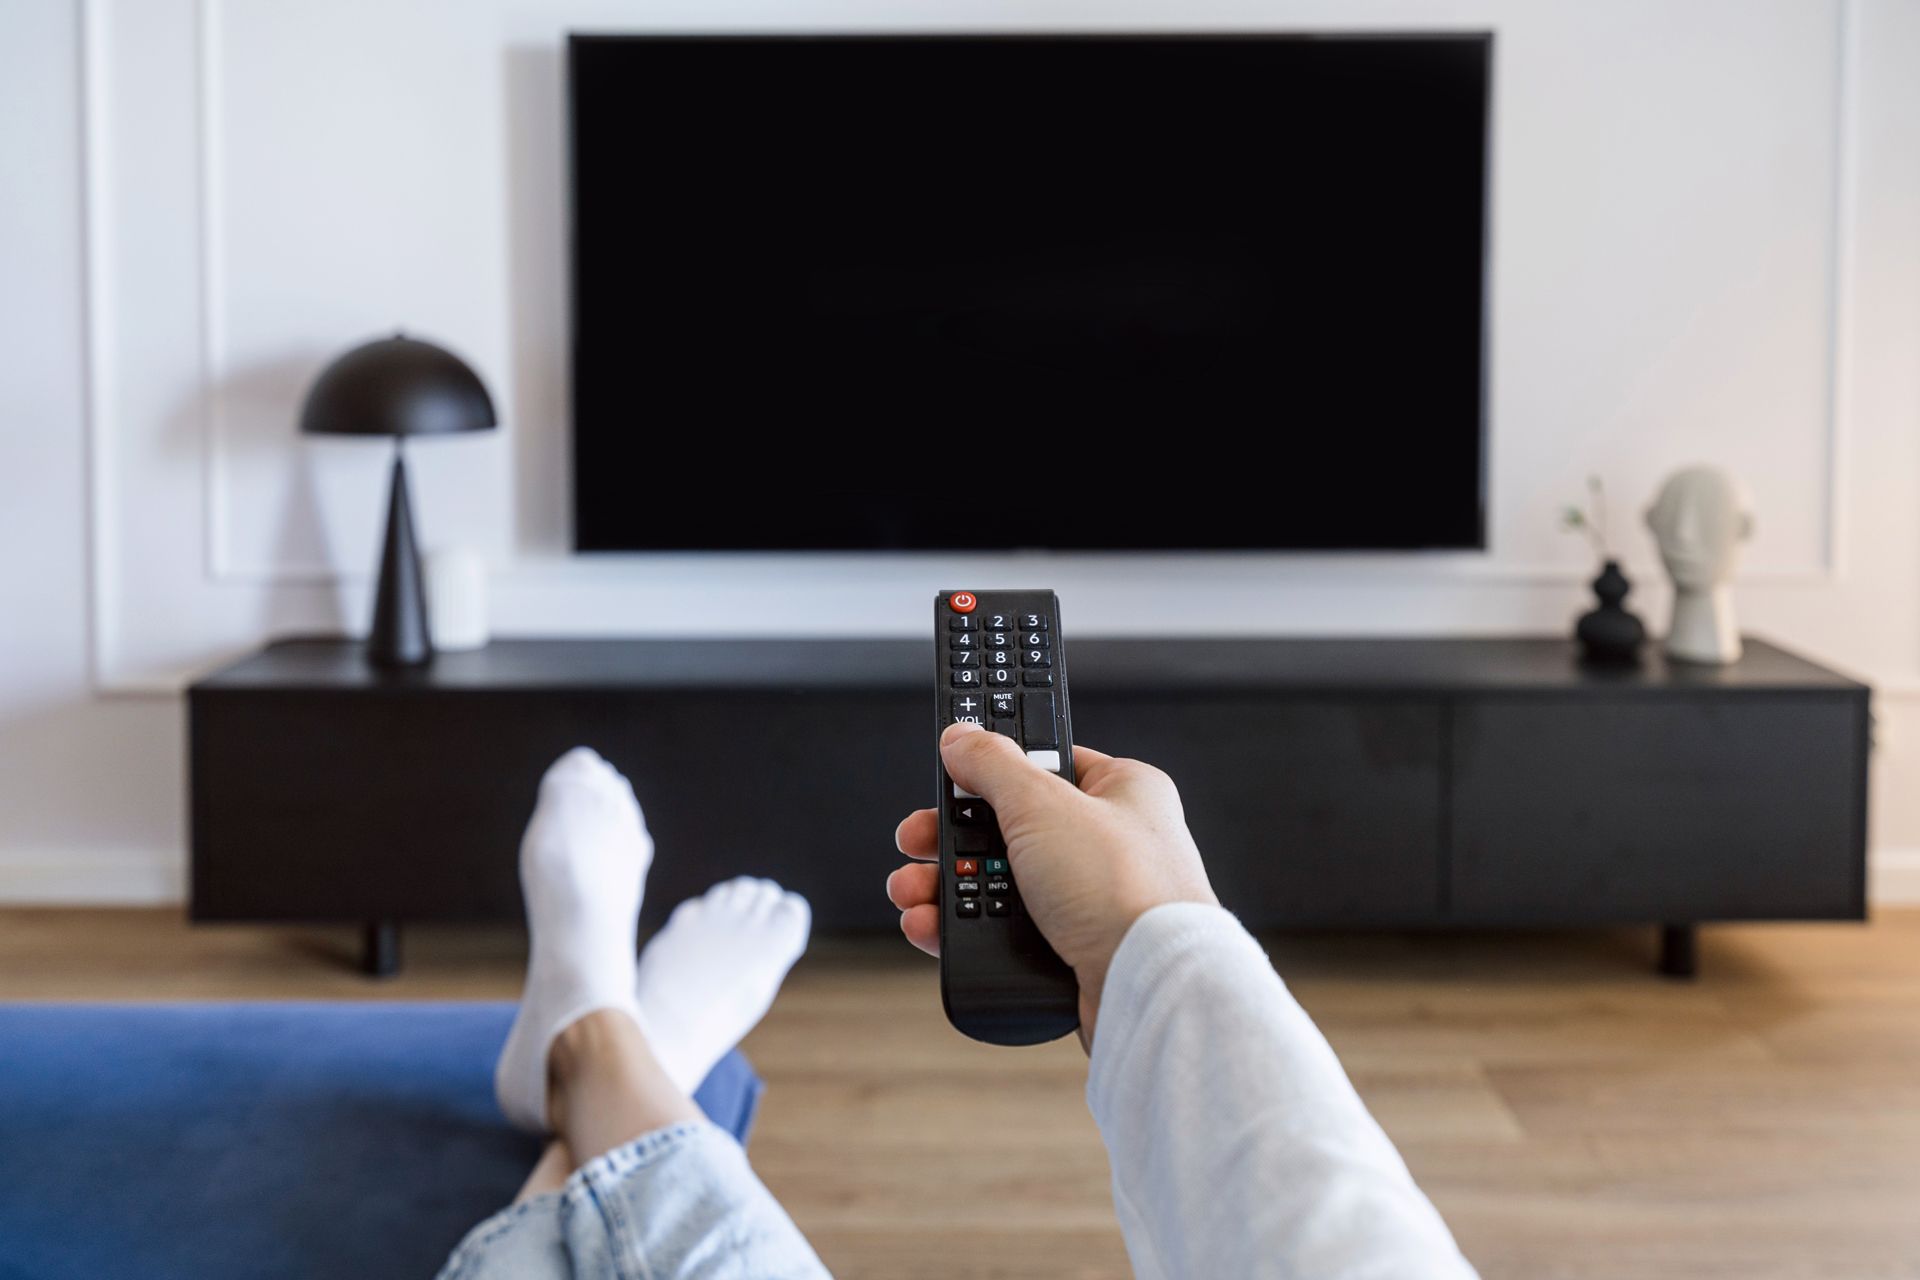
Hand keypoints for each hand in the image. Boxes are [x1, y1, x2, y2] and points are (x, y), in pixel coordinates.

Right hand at [888, 722, 1217, 1043]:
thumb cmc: (1126, 891)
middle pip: (1009, 826)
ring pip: (1001, 883)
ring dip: (947, 886)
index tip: (949, 773)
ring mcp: (1091, 899)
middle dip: (952, 837)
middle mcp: (1110, 843)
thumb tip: (962, 737)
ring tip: (912, 890)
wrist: (1149, 988)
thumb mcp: (1042, 804)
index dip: (992, 768)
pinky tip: (931, 926)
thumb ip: (993, 765)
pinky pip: (1005, 932)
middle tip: (917, 840)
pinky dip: (962, 930)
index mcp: (1122, 790)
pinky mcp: (1072, 949)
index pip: (1045, 763)